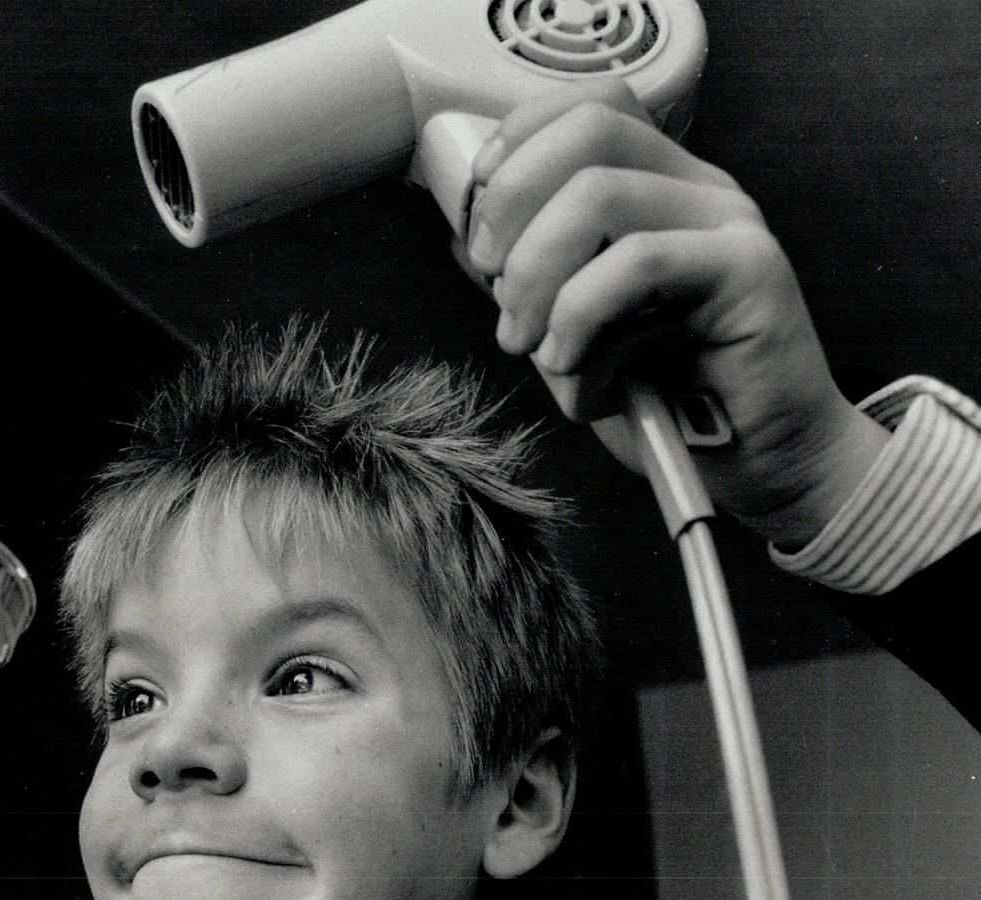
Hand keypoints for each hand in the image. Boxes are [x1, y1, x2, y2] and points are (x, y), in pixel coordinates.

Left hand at [463, 80, 887, 548]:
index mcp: (658, 186)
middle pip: (588, 132)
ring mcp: (729, 223)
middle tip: (498, 292)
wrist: (761, 466)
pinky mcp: (750, 270)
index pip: (588, 108)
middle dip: (511, 208)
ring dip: (537, 275)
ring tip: (533, 345)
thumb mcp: (572, 329)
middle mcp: (698, 189)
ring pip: (599, 194)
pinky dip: (580, 314)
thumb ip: (534, 277)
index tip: (480, 230)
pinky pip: (638, 262)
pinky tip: (575, 364)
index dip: (517, 149)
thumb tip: (465, 238)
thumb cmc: (666, 402)